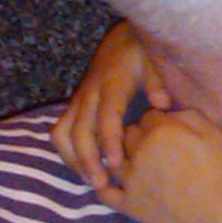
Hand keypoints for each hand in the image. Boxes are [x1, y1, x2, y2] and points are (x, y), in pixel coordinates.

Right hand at [54, 20, 163, 192]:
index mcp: (112, 83)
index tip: (117, 164)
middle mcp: (89, 93)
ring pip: (62, 133)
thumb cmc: (142, 52)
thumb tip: (161, 104)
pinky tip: (85, 168)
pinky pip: (60, 131)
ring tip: (92, 181)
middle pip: (79, 130)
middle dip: (88, 160)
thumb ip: (157, 80)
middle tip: (102, 185)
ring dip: (73, 159)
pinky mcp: (73, 105)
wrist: (122, 37)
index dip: (109, 141)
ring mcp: (78, 99)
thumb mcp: (154, 58)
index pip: (106, 116)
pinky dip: (68, 152)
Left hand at [103, 107, 221, 222]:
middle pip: (128, 132)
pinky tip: (108, 182)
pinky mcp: (129, 204)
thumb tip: (171, 114)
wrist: (218, 219)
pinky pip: (104, 192)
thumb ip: (190, 117)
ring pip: (113, 157)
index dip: (159, 119)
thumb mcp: (216, 135)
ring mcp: (130, 179)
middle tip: (154, 143)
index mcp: (160, 131)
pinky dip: (102, 185)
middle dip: (139, 134)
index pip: (148, 114)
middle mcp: (138, 151)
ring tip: (135, 160)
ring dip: (121, 155)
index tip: (168, 127)